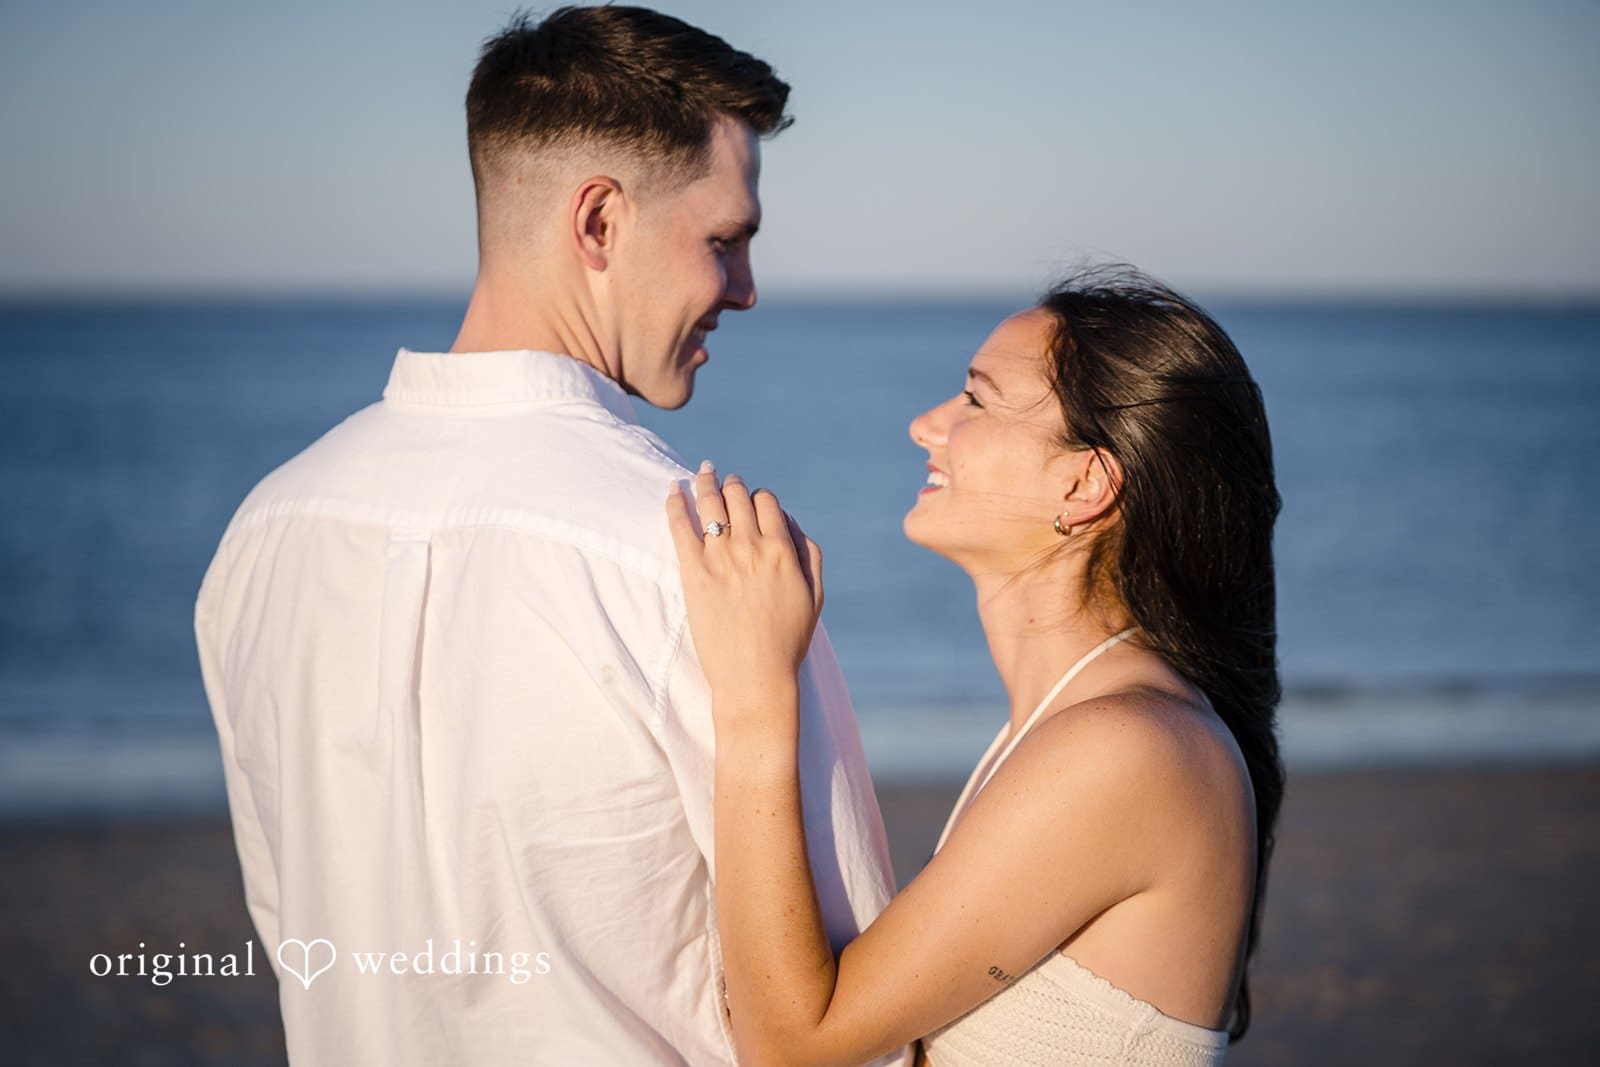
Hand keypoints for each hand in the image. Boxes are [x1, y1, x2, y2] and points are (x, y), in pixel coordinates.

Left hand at [665, 463, 824, 717]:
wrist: (755, 677)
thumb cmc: (788, 641)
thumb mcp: (815, 595)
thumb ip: (808, 553)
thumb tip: (790, 522)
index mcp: (781, 550)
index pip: (767, 502)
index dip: (758, 496)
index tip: (751, 499)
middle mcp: (751, 547)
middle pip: (737, 496)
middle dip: (731, 483)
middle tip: (724, 478)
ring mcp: (721, 559)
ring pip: (710, 503)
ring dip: (705, 481)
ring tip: (702, 473)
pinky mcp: (694, 574)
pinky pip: (680, 526)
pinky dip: (676, 502)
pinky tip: (673, 488)